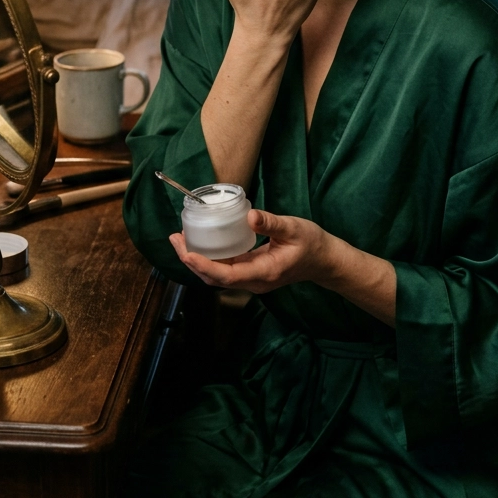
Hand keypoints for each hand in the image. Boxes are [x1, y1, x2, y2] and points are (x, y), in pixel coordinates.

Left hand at [169, 208, 338, 293]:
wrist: (323, 260)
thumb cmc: (311, 244)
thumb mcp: (294, 228)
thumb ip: (272, 223)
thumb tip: (250, 215)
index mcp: (264, 272)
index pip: (227, 276)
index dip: (203, 265)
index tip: (187, 252)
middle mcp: (254, 281)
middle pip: (214, 279)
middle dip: (191, 261)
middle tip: (175, 239)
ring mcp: (251, 280)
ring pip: (216, 276)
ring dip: (196, 261)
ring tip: (179, 241)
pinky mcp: (250, 273)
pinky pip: (224, 270)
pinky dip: (207, 259)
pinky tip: (199, 244)